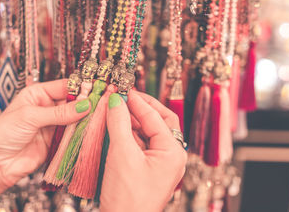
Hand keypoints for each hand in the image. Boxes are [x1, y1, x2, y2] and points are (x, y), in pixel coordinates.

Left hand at [0, 79, 90, 188]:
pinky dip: (82, 133)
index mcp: (38, 94)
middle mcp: (47, 108)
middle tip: (103, 102)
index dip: (80, 87)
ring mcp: (52, 125)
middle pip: (72, 102)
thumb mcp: (30, 117)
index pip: (64, 86)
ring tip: (101, 115)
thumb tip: (84, 105)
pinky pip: (73, 135)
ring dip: (86, 118)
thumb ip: (59, 113)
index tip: (96, 88)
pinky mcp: (56, 142)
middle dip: (86, 103)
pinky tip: (92, 130)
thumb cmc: (2, 134)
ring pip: (75, 118)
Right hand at [100, 90, 186, 211]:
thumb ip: (119, 122)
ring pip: (149, 133)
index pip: (155, 117)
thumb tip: (115, 100)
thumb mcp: (122, 154)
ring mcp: (160, 164)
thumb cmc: (127, 197)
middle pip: (159, 122)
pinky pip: (141, 145)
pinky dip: (129, 134)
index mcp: (173, 152)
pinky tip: (115, 127)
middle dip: (141, 108)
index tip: (121, 90)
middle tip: (124, 96)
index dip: (137, 101)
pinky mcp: (147, 170)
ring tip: (116, 109)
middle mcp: (171, 157)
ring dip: (133, 120)